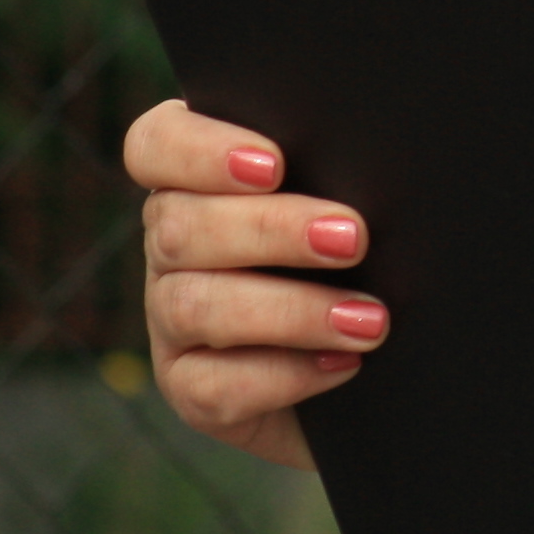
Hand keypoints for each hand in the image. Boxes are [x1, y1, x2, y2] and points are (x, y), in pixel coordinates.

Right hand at [124, 97, 383, 470]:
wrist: (372, 365)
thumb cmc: (364, 254)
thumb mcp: (348, 202)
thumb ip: (338, 171)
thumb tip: (379, 158)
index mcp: (196, 180)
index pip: (155, 146)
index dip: (198, 152)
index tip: (276, 163)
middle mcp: (172, 244)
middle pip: (179, 226)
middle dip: (273, 230)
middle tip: (353, 239)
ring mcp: (170, 319)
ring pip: (194, 306)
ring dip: (290, 310)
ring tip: (368, 319)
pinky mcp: (189, 387)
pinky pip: (213, 386)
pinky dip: (284, 374)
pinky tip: (342, 363)